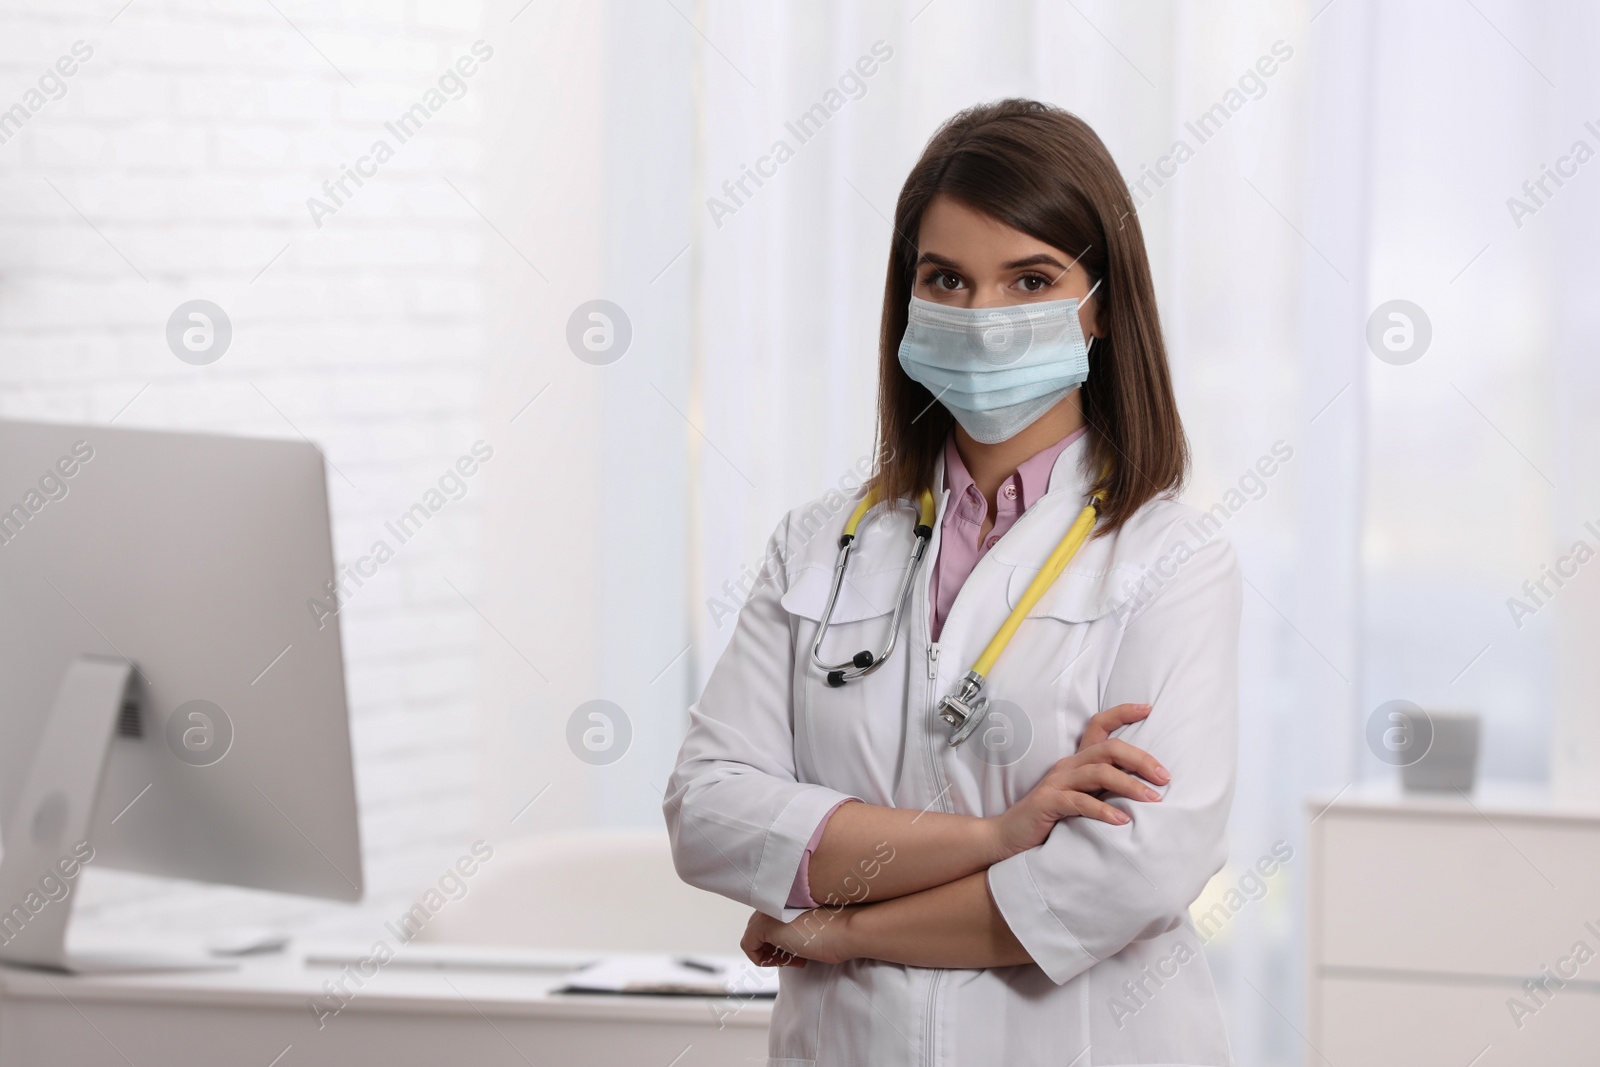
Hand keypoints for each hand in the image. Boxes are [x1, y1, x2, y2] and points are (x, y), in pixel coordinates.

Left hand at [740, 907, 855, 967]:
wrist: (846, 930)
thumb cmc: (837, 930)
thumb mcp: (811, 926)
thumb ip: (793, 927)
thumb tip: (783, 941)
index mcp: (785, 897)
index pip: (770, 921)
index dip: (781, 941)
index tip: (799, 950)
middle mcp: (774, 900)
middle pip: (759, 929)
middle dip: (774, 948)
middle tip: (795, 957)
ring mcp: (767, 911)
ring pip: (753, 938)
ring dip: (771, 954)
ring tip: (794, 959)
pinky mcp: (763, 926)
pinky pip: (748, 947)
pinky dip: (764, 960)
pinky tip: (787, 960)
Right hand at [987, 704, 1168, 857]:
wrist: (1010, 835)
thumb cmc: (1051, 818)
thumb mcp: (1081, 797)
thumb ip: (1104, 788)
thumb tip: (1146, 790)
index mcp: (1076, 761)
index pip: (1098, 725)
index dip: (1122, 713)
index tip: (1148, 708)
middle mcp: (1068, 766)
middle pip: (1108, 748)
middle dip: (1141, 759)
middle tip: (1165, 777)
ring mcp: (1057, 783)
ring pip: (1099, 773)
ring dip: (1130, 785)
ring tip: (1153, 800)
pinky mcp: (1049, 803)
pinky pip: (1080, 802)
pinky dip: (1104, 810)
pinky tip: (1122, 820)